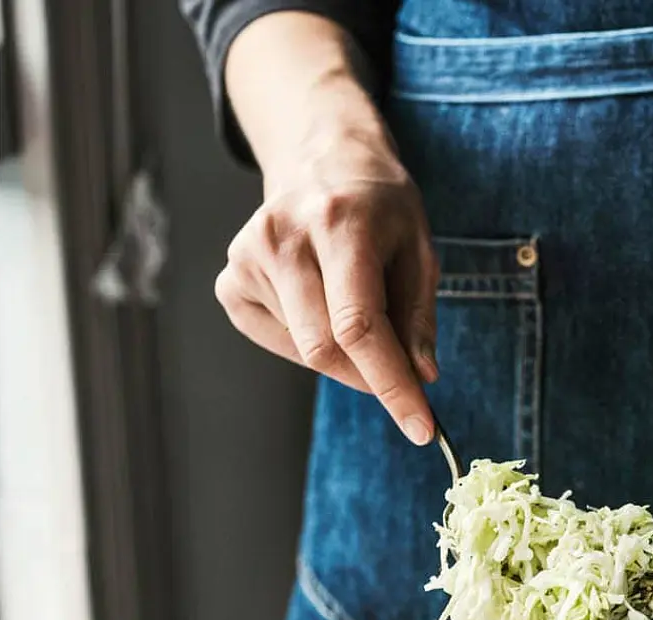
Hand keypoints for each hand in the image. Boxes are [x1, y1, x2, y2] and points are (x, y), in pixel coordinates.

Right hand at [215, 109, 437, 444]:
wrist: (320, 158)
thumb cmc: (379, 207)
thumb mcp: (419, 247)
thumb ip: (419, 317)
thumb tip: (420, 377)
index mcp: (338, 222)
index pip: (360, 326)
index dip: (391, 385)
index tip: (421, 427)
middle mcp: (282, 237)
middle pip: (325, 349)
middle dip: (372, 380)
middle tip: (404, 384)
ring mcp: (247, 258)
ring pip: (306, 351)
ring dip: (346, 357)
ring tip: (361, 307)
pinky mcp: (231, 282)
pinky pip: (281, 343)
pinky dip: (313, 344)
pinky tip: (323, 305)